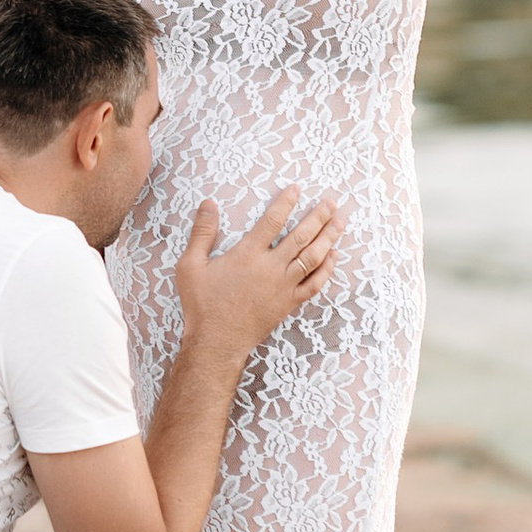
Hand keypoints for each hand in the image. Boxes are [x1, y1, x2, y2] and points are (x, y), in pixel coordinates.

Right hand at [174, 189, 339, 361]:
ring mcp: (283, 286)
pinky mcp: (289, 303)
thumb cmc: (202, 304)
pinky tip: (333, 256)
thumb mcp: (191, 265)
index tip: (296, 189)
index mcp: (247, 254)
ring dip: (328, 237)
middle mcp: (270, 267)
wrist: (217, 342)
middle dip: (318, 216)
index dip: (286, 202)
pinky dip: (327, 269)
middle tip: (331, 202)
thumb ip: (201, 232)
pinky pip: (315, 284)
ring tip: (340, 222)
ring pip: (313, 257)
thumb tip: (207, 204)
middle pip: (301, 236)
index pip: (272, 221)